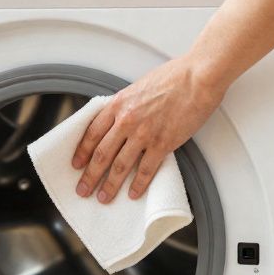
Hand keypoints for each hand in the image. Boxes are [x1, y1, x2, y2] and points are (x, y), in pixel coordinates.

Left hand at [71, 54, 224, 202]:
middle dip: (90, 175)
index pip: (92, 133)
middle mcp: (127, 120)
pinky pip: (146, 169)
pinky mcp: (163, 143)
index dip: (82, 152)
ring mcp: (144, 133)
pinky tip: (133, 193)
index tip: (76, 164)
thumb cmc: (173, 77)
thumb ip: (126, 106)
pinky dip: (138, 184)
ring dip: (110, 185)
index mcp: (118, 104)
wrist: (197, 78)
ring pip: (120, 165)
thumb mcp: (138, 88)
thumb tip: (119, 120)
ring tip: (103, 197)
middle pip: (101, 153)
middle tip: (83, 189)